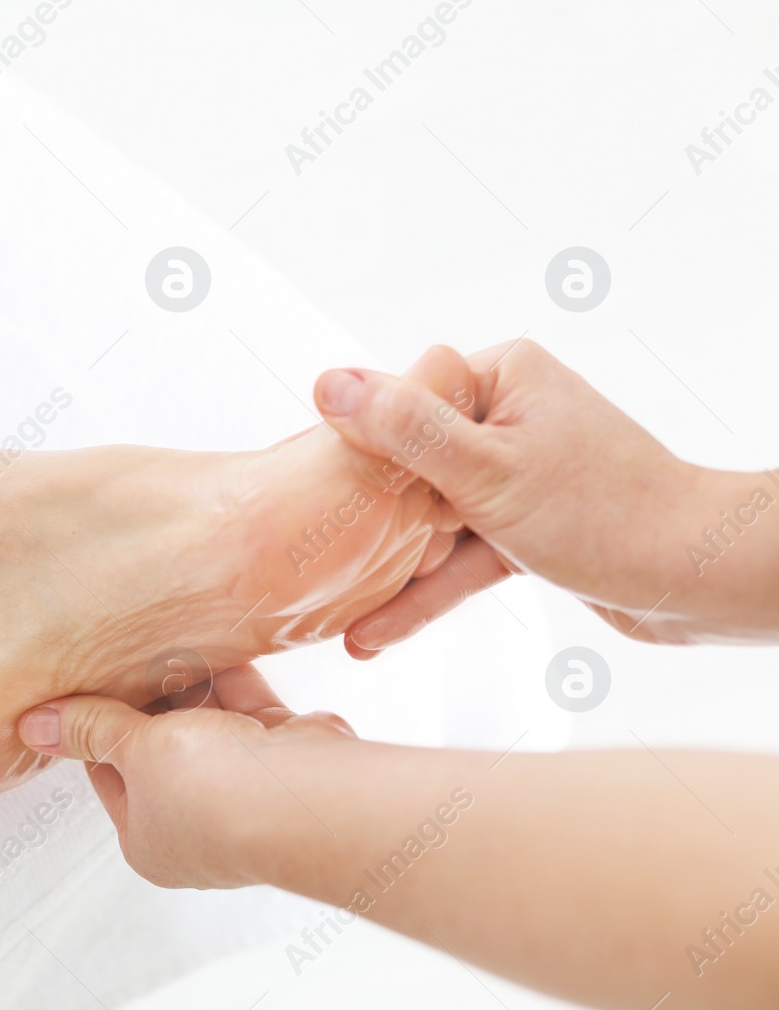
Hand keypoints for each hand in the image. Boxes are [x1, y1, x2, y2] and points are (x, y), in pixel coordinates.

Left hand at [17, 664, 354, 889]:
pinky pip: (246, 708)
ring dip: (188, 682)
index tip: (82, 678)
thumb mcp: (136, 754)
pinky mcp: (284, 755)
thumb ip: (91, 729)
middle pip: (158, 746)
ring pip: (205, 722)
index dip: (93, 723)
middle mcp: (198, 821)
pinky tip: (216, 640)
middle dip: (145, 697)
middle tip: (122, 645)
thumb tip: (35, 727)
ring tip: (163, 633)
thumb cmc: (220, 798)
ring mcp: (244, 788)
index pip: (107, 772)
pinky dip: (231, 677)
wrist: (312, 798)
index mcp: (150, 841)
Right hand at [315, 341, 778, 648]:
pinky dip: (428, 591)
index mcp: (502, 376)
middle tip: (310, 559)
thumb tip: (327, 383)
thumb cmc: (604, 516)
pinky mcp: (528, 523)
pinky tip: (376, 632)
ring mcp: (518, 471)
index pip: (400, 402)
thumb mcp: (486, 472)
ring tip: (335, 612)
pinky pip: (462, 554)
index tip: (315, 496)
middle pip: (409, 463)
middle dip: (368, 518)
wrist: (699, 579)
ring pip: (433, 519)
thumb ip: (405, 430)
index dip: (356, 451)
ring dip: (393, 569)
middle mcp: (510, 413)